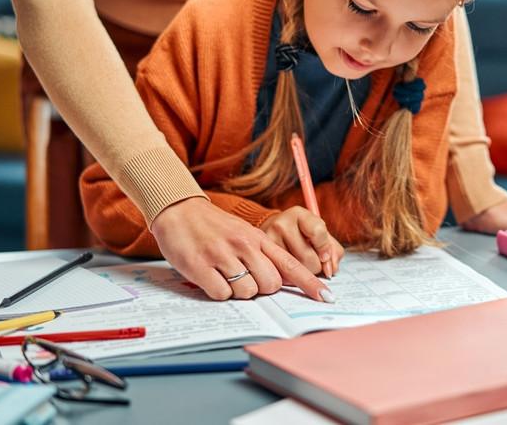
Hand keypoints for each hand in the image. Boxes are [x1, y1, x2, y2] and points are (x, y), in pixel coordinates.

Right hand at [150, 197, 331, 302]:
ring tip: (224, 274)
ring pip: (247, 292)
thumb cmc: (215, 227)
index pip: (291, 263)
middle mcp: (244, 245)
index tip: (327, 296)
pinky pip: (221, 294)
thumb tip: (282, 280)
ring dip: (238, 292)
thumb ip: (263, 254)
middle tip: (246, 278)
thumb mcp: (245, 234)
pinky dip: (218, 292)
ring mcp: (222, 255)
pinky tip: (211, 277)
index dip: (310, 283)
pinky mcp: (200, 266)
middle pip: (271, 284)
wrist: (179, 210)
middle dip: (262, 289)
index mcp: (259, 238)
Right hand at [260, 206, 345, 277]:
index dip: (325, 248)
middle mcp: (281, 224)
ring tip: (300, 263)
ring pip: (296, 269)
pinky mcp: (260, 257)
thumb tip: (331, 269)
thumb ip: (332, 250)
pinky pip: (283, 276)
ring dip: (304, 273)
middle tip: (311, 260)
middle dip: (315, 265)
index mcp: (299, 214)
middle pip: (308, 256)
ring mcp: (268, 240)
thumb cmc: (301, 233)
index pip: (318, 231)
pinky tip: (289, 269)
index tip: (325, 257)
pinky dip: (290, 279)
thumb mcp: (318, 233)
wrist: (272, 230)